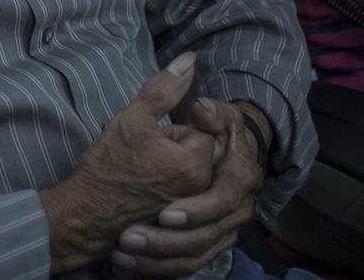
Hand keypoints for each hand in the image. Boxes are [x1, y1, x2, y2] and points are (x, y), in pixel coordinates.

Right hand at [40, 56, 216, 271]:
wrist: (86, 215)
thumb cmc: (107, 166)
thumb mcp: (134, 117)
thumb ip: (165, 87)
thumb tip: (190, 60)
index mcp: (196, 163)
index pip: (202, 126)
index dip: (173, 127)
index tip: (152, 138)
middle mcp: (202, 189)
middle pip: (200, 148)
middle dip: (177, 145)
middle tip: (146, 155)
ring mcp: (193, 207)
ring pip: (192, 167)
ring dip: (173, 163)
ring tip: (144, 171)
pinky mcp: (182, 219)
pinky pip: (186, 189)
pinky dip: (169, 183)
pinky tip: (146, 187)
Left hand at [111, 99, 265, 275]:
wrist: (227, 158)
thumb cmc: (220, 132)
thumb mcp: (216, 115)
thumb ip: (208, 111)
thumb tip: (197, 101)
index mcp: (241, 177)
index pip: (222, 201)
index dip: (195, 211)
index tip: (162, 215)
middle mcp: (238, 209)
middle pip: (204, 237)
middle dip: (164, 242)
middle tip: (128, 238)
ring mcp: (225, 230)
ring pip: (193, 257)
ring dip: (155, 260)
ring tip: (121, 255)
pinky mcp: (209, 245)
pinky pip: (186, 266)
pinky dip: (157, 269)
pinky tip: (127, 266)